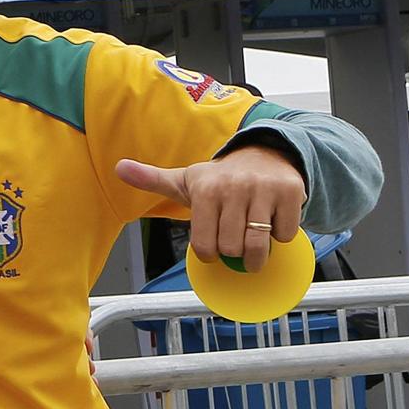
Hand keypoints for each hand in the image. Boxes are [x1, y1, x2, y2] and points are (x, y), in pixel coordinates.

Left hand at [117, 146, 306, 272]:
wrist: (265, 153)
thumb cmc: (221, 178)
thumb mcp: (185, 179)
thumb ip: (151, 179)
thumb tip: (118, 167)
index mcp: (206, 189)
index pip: (205, 246)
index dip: (210, 254)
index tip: (213, 245)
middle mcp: (234, 187)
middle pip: (231, 248)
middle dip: (233, 252)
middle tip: (235, 239)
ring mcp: (263, 189)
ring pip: (258, 246)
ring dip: (257, 254)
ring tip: (254, 244)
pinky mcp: (290, 192)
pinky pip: (286, 234)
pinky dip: (281, 236)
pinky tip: (272, 220)